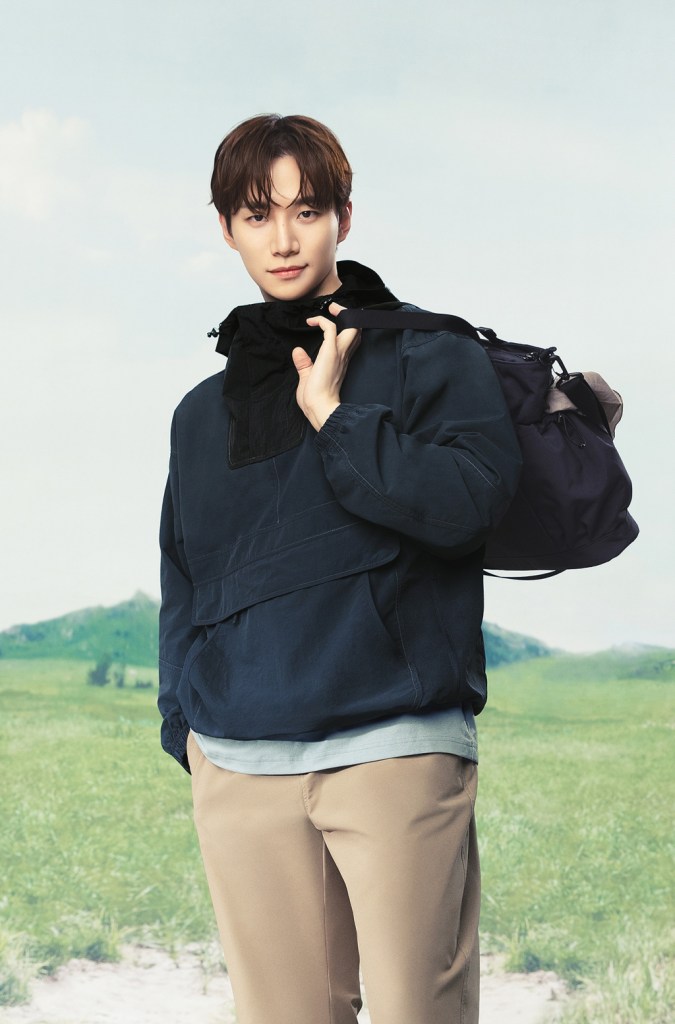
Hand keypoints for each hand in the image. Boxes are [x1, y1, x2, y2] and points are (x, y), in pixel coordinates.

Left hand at [292, 302, 361, 431]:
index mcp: (340, 362)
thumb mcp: (308, 377)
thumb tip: (297, 351)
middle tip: (335, 310)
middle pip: (357, 329)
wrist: (319, 409)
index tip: (333, 321)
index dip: (346, 326)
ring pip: (351, 326)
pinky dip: (322, 321)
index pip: (351, 339)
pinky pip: (330, 328)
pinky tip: (311, 322)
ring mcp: (338, 353)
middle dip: (349, 315)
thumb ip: (304, 364)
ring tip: (330, 309)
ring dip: (342, 314)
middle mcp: (343, 356)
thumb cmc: (315, 399)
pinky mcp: (330, 352)